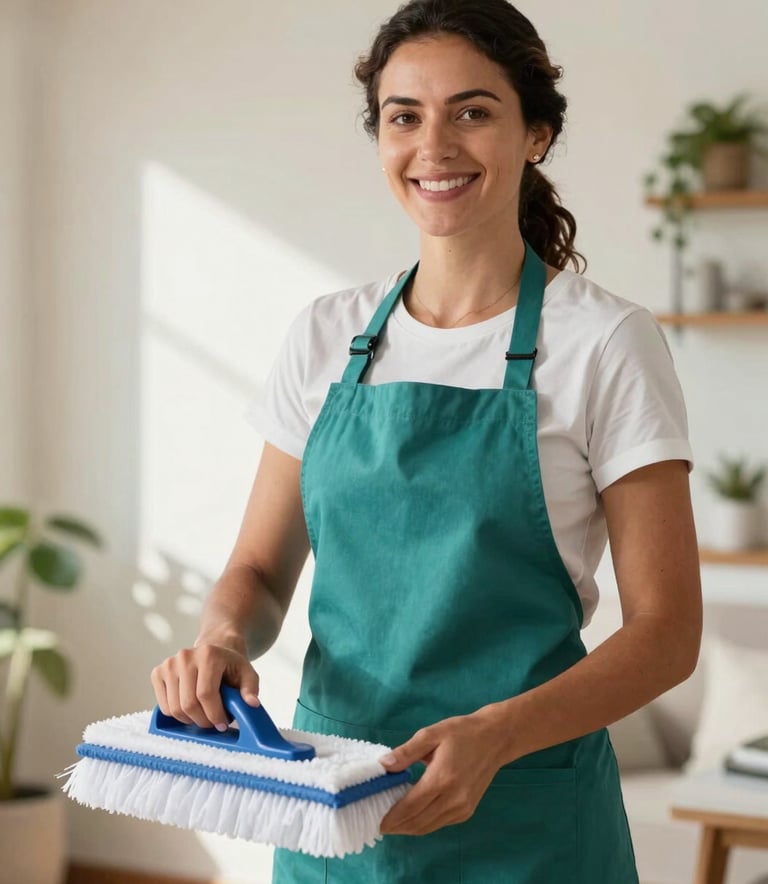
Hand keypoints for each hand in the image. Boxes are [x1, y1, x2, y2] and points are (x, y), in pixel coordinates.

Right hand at [150, 641, 260, 731]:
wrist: (214, 650)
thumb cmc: (230, 665)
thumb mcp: (247, 673)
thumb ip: (250, 689)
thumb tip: (252, 704)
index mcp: (208, 655)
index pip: (206, 694)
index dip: (214, 715)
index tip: (222, 724)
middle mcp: (185, 657)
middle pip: (188, 704)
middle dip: (202, 721)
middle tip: (213, 724)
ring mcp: (169, 664)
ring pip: (174, 708)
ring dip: (190, 720)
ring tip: (203, 716)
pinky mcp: (158, 673)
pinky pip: (164, 706)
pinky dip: (177, 715)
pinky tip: (191, 708)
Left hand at [378, 710, 505, 835]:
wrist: (496, 739)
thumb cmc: (462, 732)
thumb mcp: (431, 734)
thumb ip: (407, 752)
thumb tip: (384, 764)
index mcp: (442, 778)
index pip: (411, 806)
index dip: (392, 817)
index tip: (377, 822)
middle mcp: (453, 798)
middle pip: (419, 822)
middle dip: (398, 826)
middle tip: (380, 824)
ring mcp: (463, 807)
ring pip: (429, 827)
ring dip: (410, 828)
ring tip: (394, 822)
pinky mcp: (467, 811)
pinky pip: (441, 823)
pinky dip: (424, 824)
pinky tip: (414, 815)